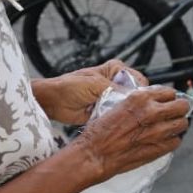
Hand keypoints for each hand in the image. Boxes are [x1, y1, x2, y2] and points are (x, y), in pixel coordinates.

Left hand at [33, 60, 149, 125]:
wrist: (53, 102)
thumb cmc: (69, 86)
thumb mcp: (95, 84)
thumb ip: (116, 90)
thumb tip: (134, 98)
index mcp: (115, 70)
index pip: (138, 79)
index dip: (140, 90)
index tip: (138, 100)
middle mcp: (116, 83)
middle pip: (136, 94)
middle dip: (133, 103)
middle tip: (128, 110)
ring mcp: (112, 98)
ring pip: (128, 107)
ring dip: (125, 112)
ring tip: (119, 117)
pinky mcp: (107, 111)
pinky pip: (118, 116)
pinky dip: (117, 120)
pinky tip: (115, 122)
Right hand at [74, 87, 189, 183]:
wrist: (94, 154)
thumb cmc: (99, 132)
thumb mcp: (117, 104)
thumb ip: (137, 101)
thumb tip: (150, 100)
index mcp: (140, 98)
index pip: (169, 92)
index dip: (168, 97)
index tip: (166, 101)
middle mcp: (151, 112)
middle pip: (182, 106)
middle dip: (179, 108)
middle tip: (174, 112)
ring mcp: (157, 131)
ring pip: (182, 123)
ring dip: (178, 124)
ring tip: (171, 126)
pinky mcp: (158, 148)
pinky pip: (176, 141)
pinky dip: (173, 140)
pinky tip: (165, 140)